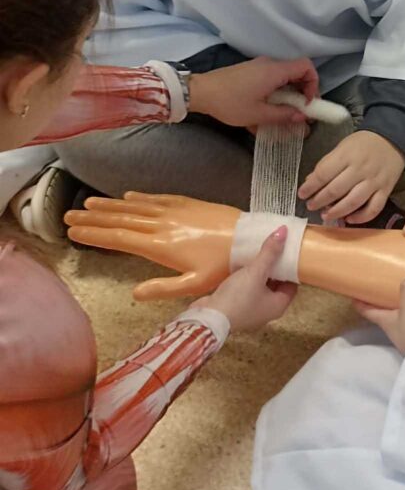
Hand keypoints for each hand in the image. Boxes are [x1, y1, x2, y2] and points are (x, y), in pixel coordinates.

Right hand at [65, 192, 239, 299]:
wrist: (250, 238)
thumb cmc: (224, 266)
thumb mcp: (195, 284)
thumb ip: (163, 289)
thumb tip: (134, 293)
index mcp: (161, 246)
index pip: (119, 239)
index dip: (95, 234)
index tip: (73, 232)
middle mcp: (163, 225)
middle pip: (121, 220)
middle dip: (93, 217)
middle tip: (68, 215)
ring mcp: (175, 212)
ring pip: (136, 206)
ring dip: (111, 205)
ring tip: (88, 203)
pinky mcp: (188, 204)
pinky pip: (158, 198)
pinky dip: (140, 197)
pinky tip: (128, 196)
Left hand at [189, 56, 318, 127]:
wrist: (200, 92)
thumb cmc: (230, 103)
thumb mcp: (258, 114)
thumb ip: (283, 115)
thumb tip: (302, 116)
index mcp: (275, 71)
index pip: (306, 67)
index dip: (313, 84)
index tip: (307, 103)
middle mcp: (269, 64)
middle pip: (297, 71)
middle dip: (303, 91)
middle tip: (300, 111)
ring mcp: (259, 66)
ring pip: (284, 76)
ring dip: (290, 93)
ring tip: (285, 112)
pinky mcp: (251, 71)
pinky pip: (272, 77)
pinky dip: (278, 90)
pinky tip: (270, 106)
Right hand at [191, 227, 295, 331]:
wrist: (208, 318)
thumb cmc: (238, 297)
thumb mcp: (256, 272)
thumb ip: (270, 252)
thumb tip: (284, 231)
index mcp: (278, 305)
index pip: (292, 285)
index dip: (292, 269)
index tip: (289, 253)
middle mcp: (267, 310)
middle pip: (276, 285)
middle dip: (275, 268)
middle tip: (274, 248)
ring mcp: (250, 310)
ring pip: (259, 287)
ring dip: (259, 272)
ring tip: (259, 252)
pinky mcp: (235, 307)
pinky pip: (246, 289)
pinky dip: (246, 278)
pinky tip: (242, 264)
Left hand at [298, 130, 404, 223]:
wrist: (393, 139)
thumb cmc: (363, 143)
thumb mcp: (342, 147)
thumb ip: (327, 164)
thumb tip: (311, 181)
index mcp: (346, 155)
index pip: (324, 173)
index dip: (310, 186)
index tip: (302, 194)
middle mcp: (360, 169)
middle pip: (336, 190)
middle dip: (320, 201)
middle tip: (311, 206)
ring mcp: (374, 181)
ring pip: (353, 202)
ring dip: (336, 212)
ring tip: (325, 215)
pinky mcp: (386, 190)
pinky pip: (373, 208)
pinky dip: (360, 217)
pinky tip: (349, 219)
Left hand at [354, 273, 404, 354]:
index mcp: (383, 319)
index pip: (365, 310)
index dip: (358, 301)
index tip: (354, 290)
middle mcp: (391, 324)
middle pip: (381, 309)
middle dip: (381, 297)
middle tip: (383, 282)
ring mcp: (404, 328)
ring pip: (398, 311)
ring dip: (399, 301)